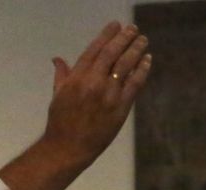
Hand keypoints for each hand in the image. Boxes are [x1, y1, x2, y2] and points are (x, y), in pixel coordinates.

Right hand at [0, 22, 151, 189]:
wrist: (69, 148)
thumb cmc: (61, 121)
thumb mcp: (57, 95)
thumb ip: (62, 75)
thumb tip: (58, 59)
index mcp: (77, 77)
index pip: (95, 49)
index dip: (107, 35)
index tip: (116, 25)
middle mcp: (94, 82)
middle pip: (113, 53)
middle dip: (125, 38)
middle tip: (133, 29)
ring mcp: (109, 94)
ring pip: (126, 66)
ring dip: (136, 50)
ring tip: (143, 40)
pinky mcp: (121, 107)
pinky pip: (135, 84)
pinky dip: (142, 70)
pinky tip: (147, 61)